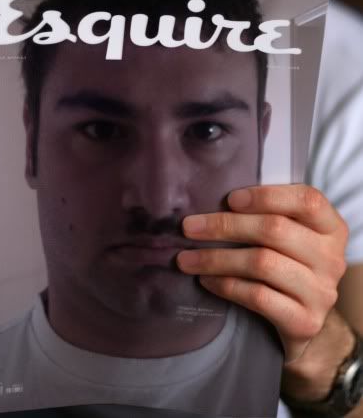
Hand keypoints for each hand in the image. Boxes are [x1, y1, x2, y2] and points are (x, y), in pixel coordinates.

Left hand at [177, 184, 347, 362]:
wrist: (302, 320)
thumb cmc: (286, 263)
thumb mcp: (289, 234)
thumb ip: (268, 213)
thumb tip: (211, 197)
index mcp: (331, 227)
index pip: (307, 200)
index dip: (266, 196)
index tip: (230, 199)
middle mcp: (331, 258)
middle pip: (274, 230)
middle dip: (224, 226)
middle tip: (188, 228)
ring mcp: (321, 292)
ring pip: (262, 263)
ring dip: (216, 259)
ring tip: (186, 258)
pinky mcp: (305, 322)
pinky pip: (258, 297)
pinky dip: (226, 286)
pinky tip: (206, 281)